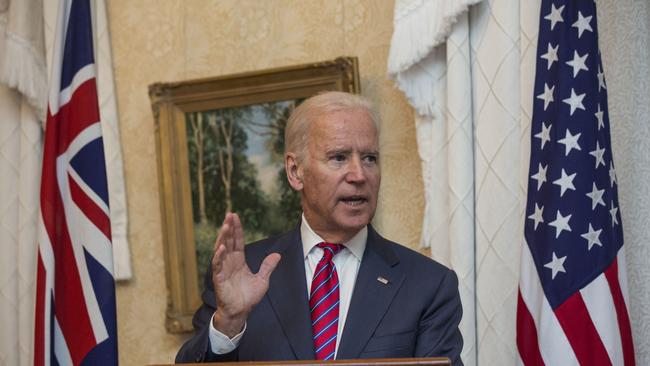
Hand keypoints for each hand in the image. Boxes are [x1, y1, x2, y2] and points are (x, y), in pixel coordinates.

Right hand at [211, 213, 280, 336]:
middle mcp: (230, 262)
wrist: (240, 312)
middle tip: (229, 214)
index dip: (237, 228)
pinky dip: (218, 256)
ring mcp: (223, 269)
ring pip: (221, 249)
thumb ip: (268, 267)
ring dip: (223, 238)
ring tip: (225, 226)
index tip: (235, 215)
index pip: (237, 240)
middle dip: (229, 228)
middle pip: (229, 241)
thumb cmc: (248, 297)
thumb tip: (277, 255)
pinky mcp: (219, 278)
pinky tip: (221, 247)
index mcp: (239, 260)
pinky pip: (217, 265)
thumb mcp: (262, 280)